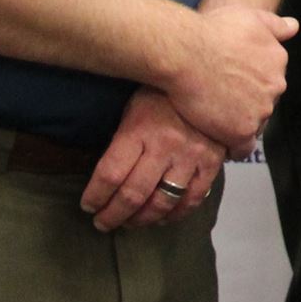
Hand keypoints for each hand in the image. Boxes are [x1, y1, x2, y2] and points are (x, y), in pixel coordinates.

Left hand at [82, 88, 226, 231]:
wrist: (209, 78)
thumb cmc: (162, 94)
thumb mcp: (133, 108)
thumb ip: (122, 140)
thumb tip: (105, 177)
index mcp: (139, 129)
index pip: (110, 174)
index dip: (95, 196)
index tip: (88, 206)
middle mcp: (164, 146)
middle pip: (133, 194)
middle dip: (112, 215)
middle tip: (103, 223)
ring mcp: (190, 156)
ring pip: (162, 202)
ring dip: (142, 220)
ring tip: (130, 223)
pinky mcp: (212, 162)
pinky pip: (193, 198)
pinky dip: (176, 214)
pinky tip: (162, 217)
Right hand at [165, 3, 296, 150]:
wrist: (186, 53)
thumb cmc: (213, 31)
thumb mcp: (251, 17)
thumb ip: (275, 25)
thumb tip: (294, 27)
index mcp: (278, 61)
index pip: (270, 80)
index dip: (252, 84)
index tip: (235, 84)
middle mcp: (275, 86)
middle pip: (264, 102)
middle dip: (247, 103)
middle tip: (222, 101)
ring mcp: (260, 110)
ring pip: (254, 123)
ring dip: (239, 123)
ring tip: (216, 119)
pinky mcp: (241, 131)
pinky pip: (244, 147)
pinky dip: (234, 146)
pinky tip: (221, 140)